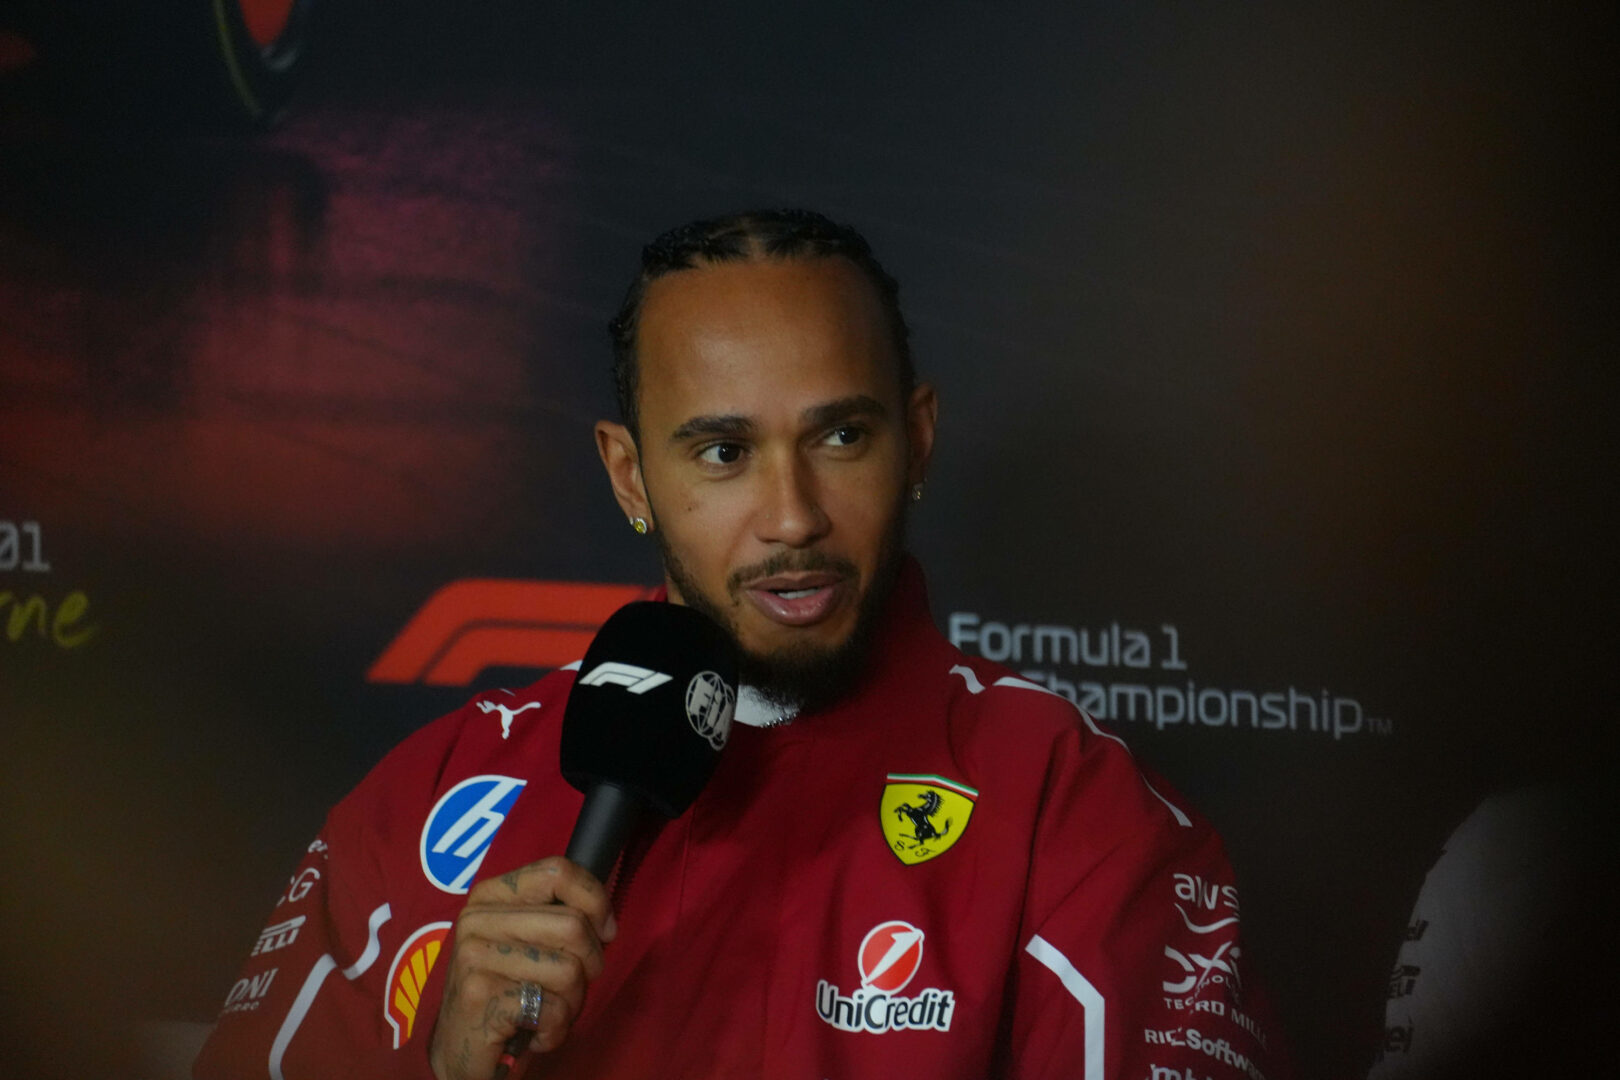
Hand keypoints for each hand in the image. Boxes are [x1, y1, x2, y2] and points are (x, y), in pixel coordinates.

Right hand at [429, 857, 617, 1079]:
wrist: (460, 1050)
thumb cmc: (508, 993)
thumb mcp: (529, 944)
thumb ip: (559, 918)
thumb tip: (606, 921)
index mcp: (490, 896)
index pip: (558, 871)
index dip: (595, 899)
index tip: (605, 931)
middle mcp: (477, 919)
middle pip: (573, 924)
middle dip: (590, 963)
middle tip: (569, 987)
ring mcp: (475, 956)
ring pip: (569, 969)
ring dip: (573, 1001)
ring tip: (547, 1011)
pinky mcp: (479, 995)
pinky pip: (553, 1008)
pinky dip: (556, 1030)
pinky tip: (534, 1033)